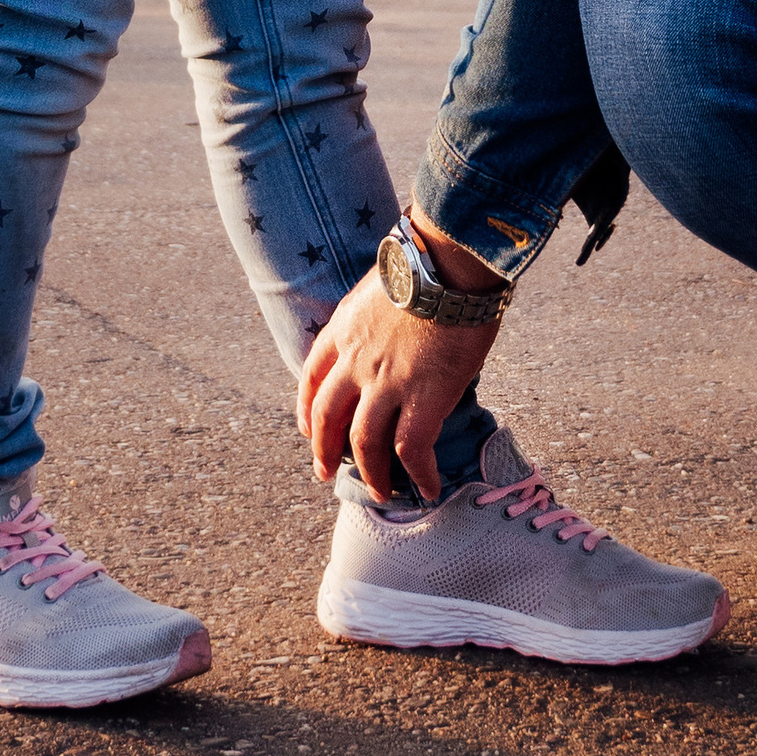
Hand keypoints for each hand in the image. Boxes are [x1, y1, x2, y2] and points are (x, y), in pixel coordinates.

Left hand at [298, 214, 506, 503]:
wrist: (451, 262)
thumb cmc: (429, 262)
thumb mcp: (384, 283)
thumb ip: (380, 311)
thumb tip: (399, 320)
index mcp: (343, 329)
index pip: (311, 375)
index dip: (306, 407)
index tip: (308, 428)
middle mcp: (356, 361)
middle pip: (328, 417)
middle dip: (324, 450)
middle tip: (325, 472)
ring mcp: (386, 383)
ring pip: (364, 444)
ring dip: (371, 474)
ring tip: (381, 493)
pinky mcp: (423, 399)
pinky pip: (412, 451)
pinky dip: (419, 475)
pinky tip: (428, 488)